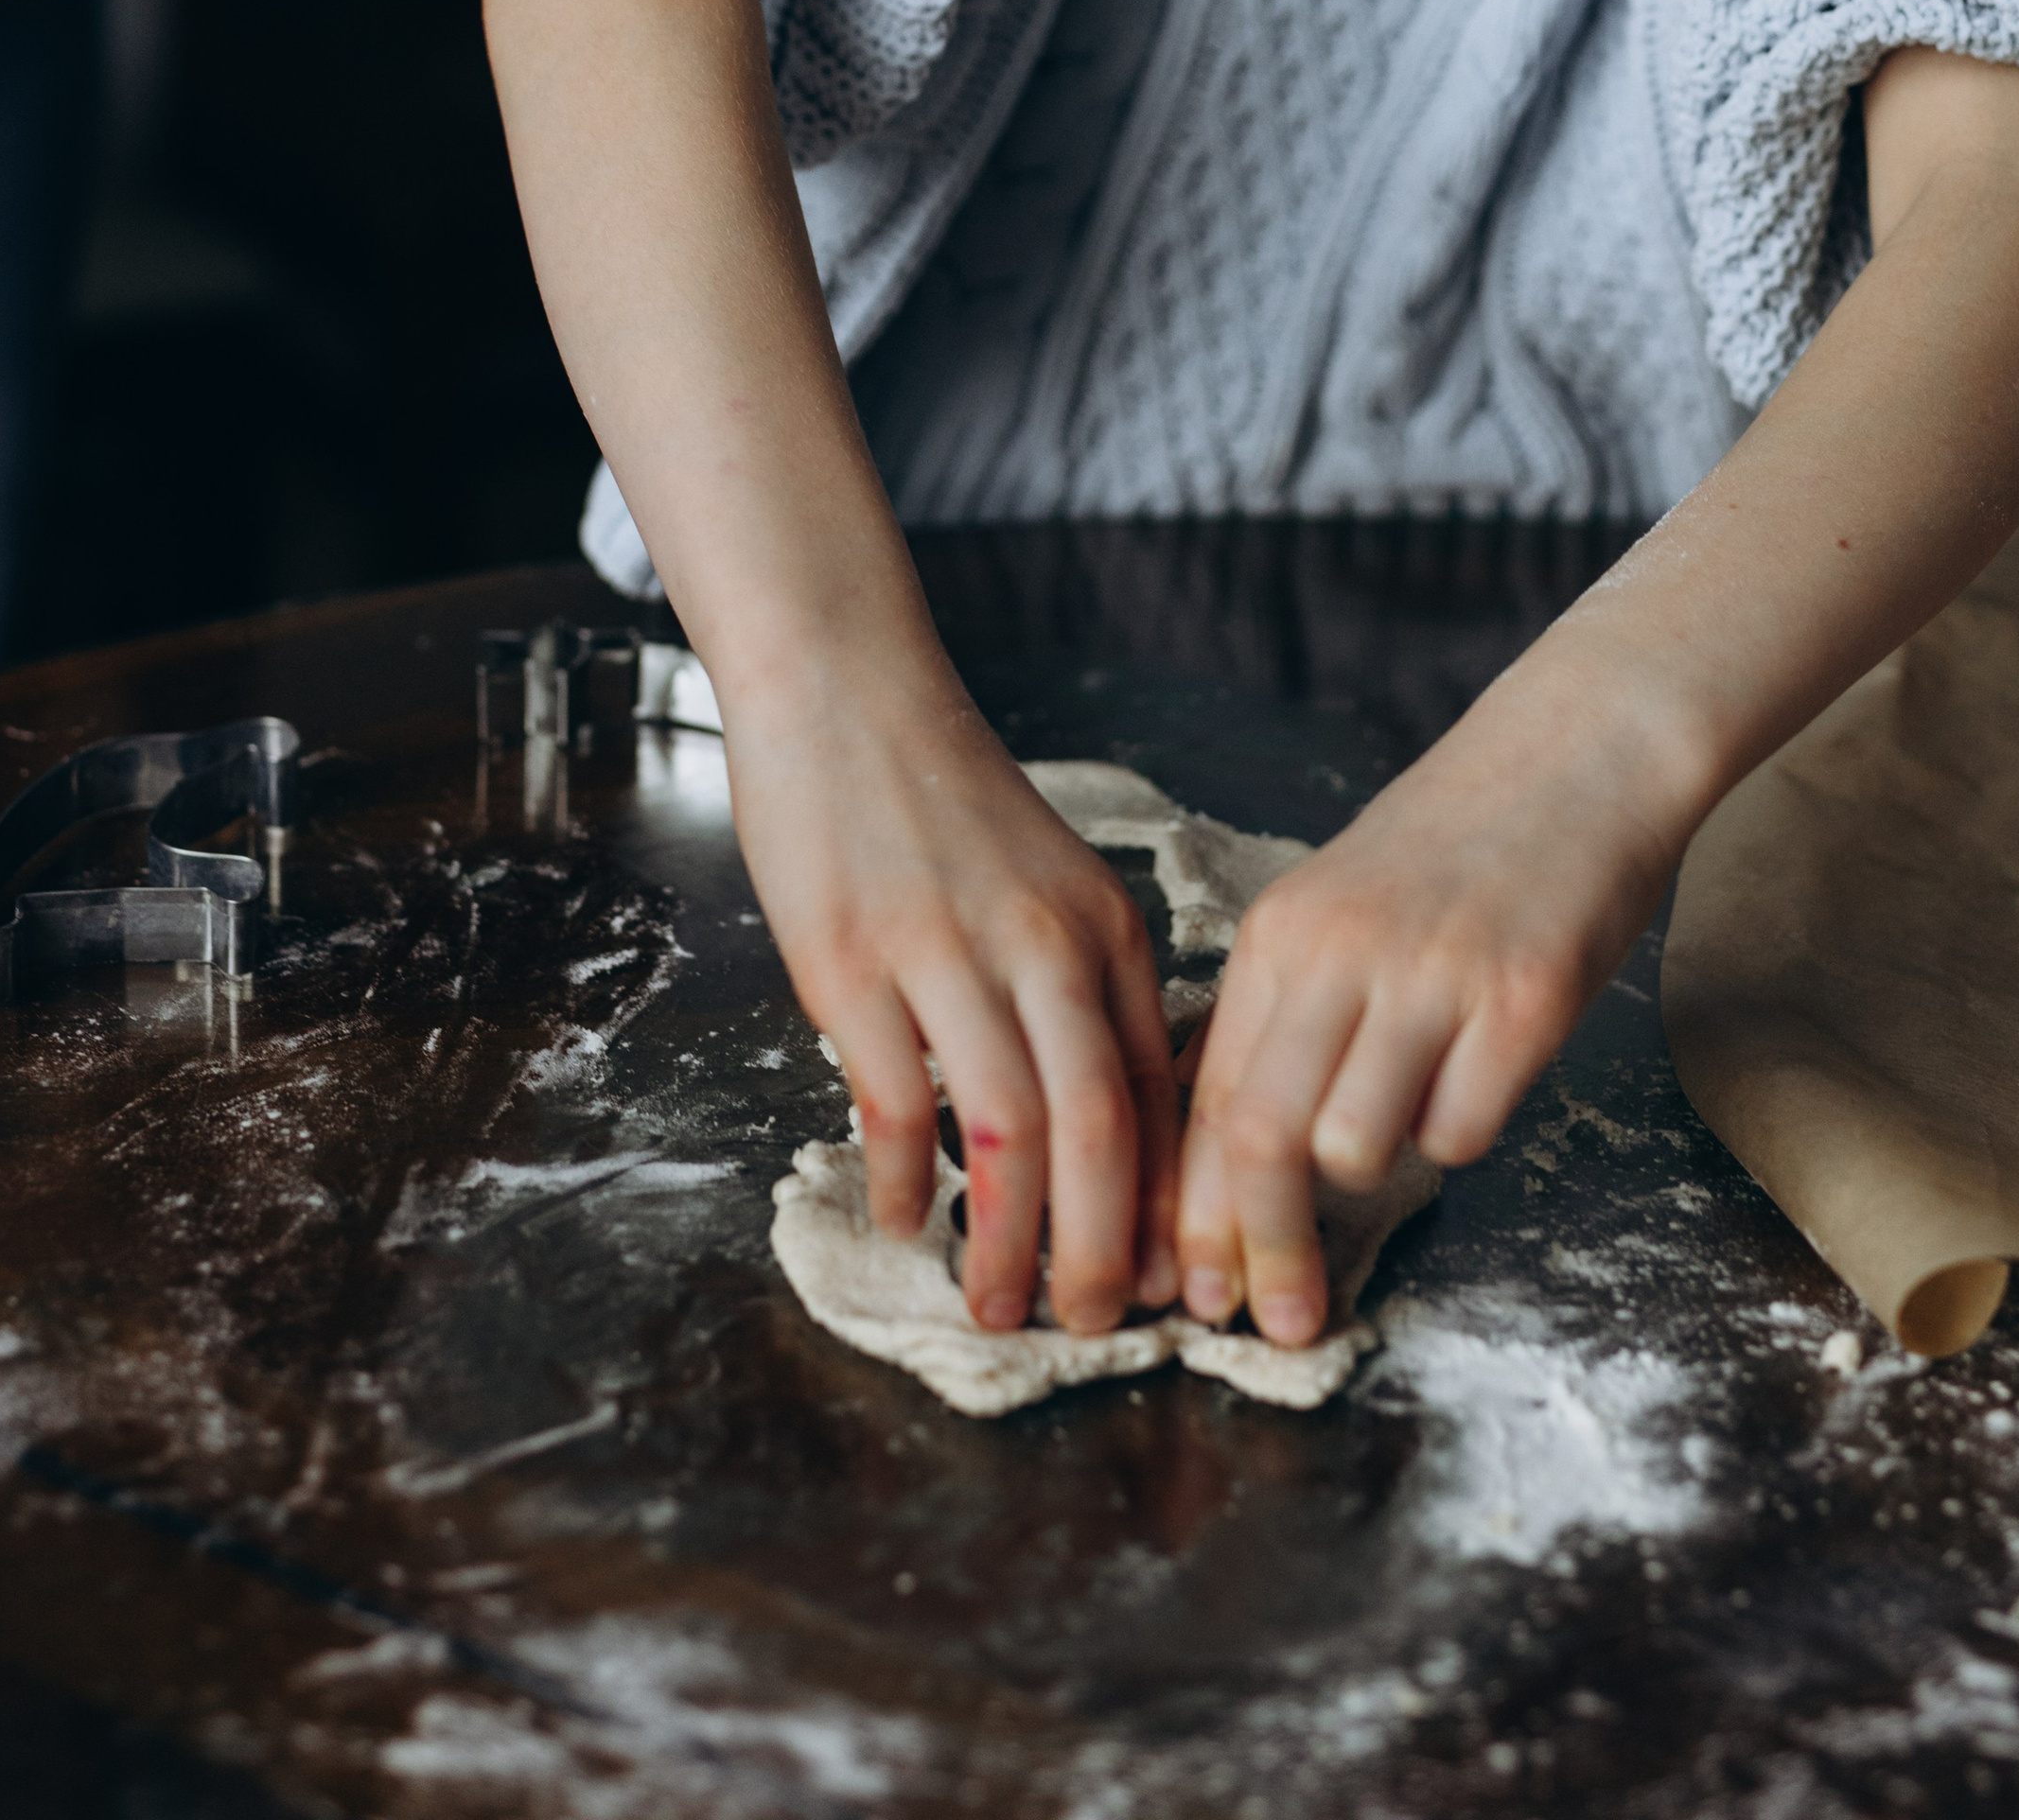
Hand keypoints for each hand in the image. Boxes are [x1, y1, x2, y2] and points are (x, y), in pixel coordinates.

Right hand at [724, 656, 1182, 1336]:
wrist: (847, 691)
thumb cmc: (946, 798)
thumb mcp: (1053, 881)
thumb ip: (1084, 987)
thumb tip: (1109, 1123)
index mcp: (1103, 929)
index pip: (1158, 1091)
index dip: (1168, 1200)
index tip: (1170, 1280)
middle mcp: (1040, 944)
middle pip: (1097, 1129)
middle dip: (1102, 1250)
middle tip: (1094, 1326)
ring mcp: (945, 953)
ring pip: (1005, 1131)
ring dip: (1007, 1238)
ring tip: (999, 1304)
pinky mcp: (851, 964)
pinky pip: (892, 1099)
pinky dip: (906, 1178)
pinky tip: (909, 1220)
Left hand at [1176, 660, 1688, 1344]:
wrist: (1580, 748)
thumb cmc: (1457, 845)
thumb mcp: (1338, 908)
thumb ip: (1287, 1015)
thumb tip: (1230, 1156)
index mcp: (1281, 932)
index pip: (1208, 1098)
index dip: (1196, 1213)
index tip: (1195, 1297)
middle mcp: (1342, 951)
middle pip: (1260, 1142)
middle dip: (1262, 1251)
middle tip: (1278, 1325)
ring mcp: (1433, 974)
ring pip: (1358, 1148)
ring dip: (1380, 1166)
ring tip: (1419, 1099)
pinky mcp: (1524, 999)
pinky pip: (1464, 1130)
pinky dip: (1465, 1128)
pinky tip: (1485, 1063)